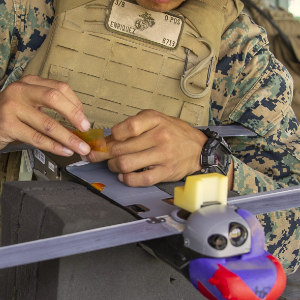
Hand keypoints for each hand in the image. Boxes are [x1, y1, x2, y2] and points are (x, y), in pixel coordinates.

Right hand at [0, 75, 92, 156]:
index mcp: (29, 82)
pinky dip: (53, 146)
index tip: (85, 120)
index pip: (60, 88)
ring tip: (80, 147)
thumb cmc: (5, 116)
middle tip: (86, 130)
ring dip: (68, 137)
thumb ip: (47, 107)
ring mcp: (12, 106)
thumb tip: (77, 121)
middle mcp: (20, 90)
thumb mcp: (26, 104)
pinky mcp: (6, 124)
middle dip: (75, 115)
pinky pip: (36, 137)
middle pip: (55, 98)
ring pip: (47, 123)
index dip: (76, 104)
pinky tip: (63, 151)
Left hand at [88, 110, 207, 186]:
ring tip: (114, 165)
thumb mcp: (155, 120)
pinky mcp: (165, 172)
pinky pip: (140, 179)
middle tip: (101, 155)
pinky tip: (124, 176)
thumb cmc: (174, 132)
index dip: (111, 136)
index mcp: (155, 120)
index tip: (108, 140)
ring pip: (126, 164)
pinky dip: (127, 179)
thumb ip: (133, 126)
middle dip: (105, 154)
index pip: (125, 128)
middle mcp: (160, 136)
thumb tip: (107, 140)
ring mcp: (163, 155)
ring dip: (114, 166)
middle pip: (121, 148)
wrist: (198, 147)